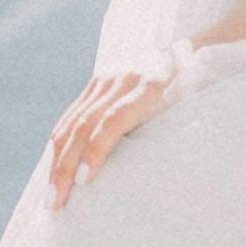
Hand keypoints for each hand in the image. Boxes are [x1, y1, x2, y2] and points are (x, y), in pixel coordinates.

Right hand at [44, 44, 193, 210]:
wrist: (182, 44)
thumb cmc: (194, 83)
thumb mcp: (194, 98)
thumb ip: (182, 124)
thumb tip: (173, 171)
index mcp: (151, 83)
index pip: (114, 120)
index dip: (96, 150)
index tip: (85, 181)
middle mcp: (122, 79)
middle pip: (85, 126)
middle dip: (66, 167)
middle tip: (57, 202)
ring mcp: (104, 79)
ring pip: (72, 123)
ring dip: (57, 162)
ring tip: (51, 196)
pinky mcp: (94, 83)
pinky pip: (70, 116)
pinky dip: (58, 146)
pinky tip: (53, 170)